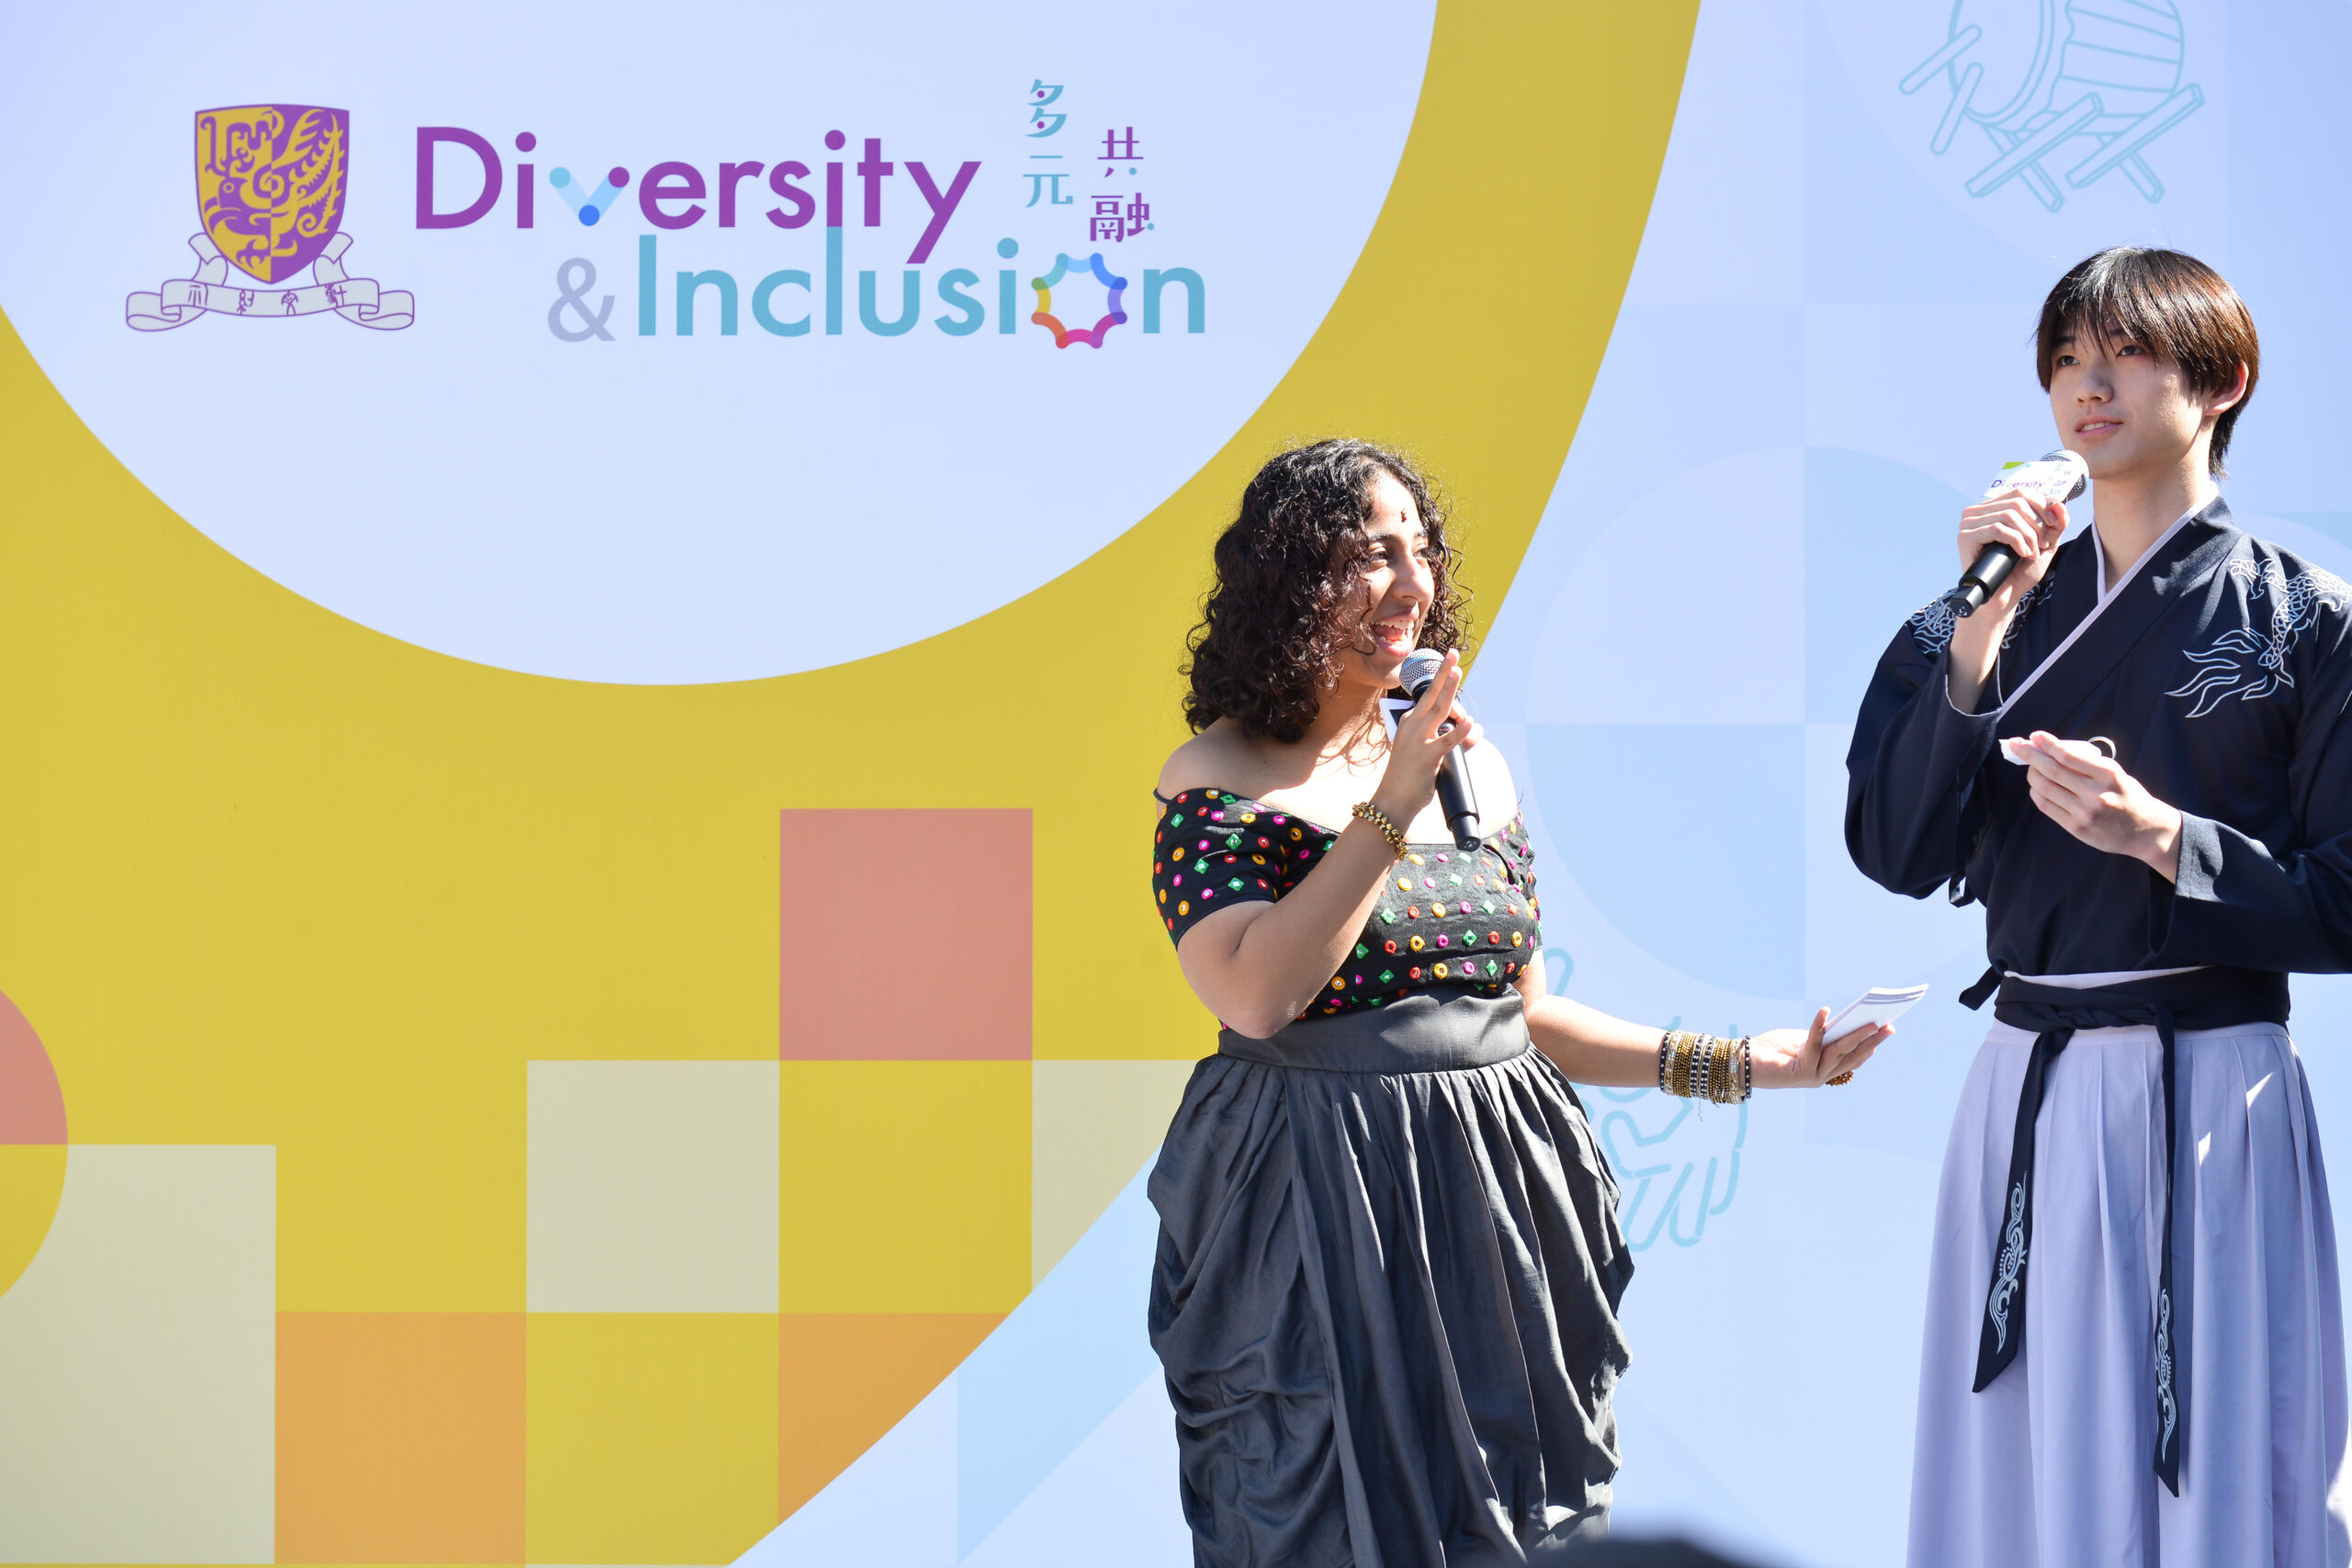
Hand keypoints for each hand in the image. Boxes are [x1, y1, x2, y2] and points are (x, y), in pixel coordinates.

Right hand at [1371, 649, 1473, 824]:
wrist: (1392, 800)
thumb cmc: (1408, 777)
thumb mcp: (1426, 751)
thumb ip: (1449, 738)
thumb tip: (1473, 728)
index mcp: (1410, 723)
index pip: (1429, 698)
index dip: (1443, 681)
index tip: (1451, 664)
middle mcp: (1412, 726)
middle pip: (1431, 694)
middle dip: (1443, 672)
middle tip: (1452, 654)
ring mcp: (1418, 740)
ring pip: (1438, 710)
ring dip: (1449, 690)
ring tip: (1458, 673)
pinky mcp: (1427, 757)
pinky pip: (1446, 742)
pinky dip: (1459, 733)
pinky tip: (1469, 724)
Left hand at [1749, 1009, 1889, 1088]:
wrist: (1744, 1061)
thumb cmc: (1771, 1049)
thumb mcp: (1801, 1039)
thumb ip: (1821, 1035)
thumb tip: (1842, 1022)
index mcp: (1824, 1069)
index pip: (1853, 1059)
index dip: (1870, 1046)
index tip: (1886, 1030)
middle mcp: (1821, 1076)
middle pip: (1852, 1057)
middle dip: (1872, 1041)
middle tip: (1889, 1026)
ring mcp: (1812, 1076)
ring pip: (1839, 1053)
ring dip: (1856, 1036)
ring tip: (1870, 1021)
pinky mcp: (1799, 1072)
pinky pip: (1813, 1044)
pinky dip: (1819, 1026)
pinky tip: (1825, 1011)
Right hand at [1948, 491, 2068, 708]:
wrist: (2003, 599)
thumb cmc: (2020, 572)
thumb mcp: (2045, 543)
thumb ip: (2056, 523)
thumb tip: (2059, 503)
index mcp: (1995, 507)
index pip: (2023, 492)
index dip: (2044, 506)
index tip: (2055, 528)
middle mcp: (1979, 511)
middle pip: (2018, 500)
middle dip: (2038, 523)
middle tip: (2042, 545)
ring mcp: (1969, 523)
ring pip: (2010, 514)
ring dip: (2029, 535)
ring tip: (2032, 553)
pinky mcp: (1965, 536)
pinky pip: (1998, 528)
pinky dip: (2017, 541)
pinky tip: (2022, 554)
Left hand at [2013, 731, 2182, 880]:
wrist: (2145, 830)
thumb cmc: (2127, 795)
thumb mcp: (2115, 773)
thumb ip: (2087, 764)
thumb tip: (2051, 749)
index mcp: (2108, 775)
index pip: (2069, 756)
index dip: (2048, 745)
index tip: (2034, 735)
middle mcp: (2095, 794)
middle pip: (2052, 771)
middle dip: (2030, 755)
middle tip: (2016, 744)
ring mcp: (2084, 813)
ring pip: (2045, 788)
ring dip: (2032, 773)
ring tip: (2029, 765)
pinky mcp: (2076, 828)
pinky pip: (2047, 806)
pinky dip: (2037, 792)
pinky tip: (2036, 785)